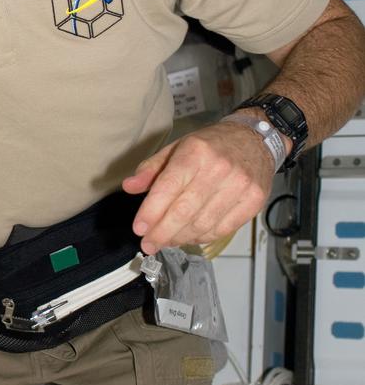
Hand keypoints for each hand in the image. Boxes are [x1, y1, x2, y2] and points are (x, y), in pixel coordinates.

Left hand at [121, 122, 273, 254]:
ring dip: (180, 237)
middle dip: (162, 232)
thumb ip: (152, 168)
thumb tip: (129, 187)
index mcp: (196, 151)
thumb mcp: (177, 147)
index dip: (152, 211)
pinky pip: (222, 229)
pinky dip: (202, 238)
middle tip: (148, 244)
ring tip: (166, 240)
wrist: (254, 140)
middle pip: (185, 210)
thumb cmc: (211, 145)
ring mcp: (240, 186)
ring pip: (203, 224)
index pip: (169, 186)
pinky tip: (189, 236)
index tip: (139, 229)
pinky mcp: (253, 201)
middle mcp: (219, 168)